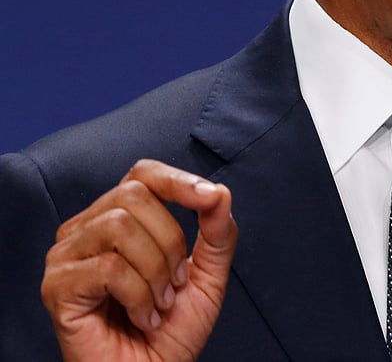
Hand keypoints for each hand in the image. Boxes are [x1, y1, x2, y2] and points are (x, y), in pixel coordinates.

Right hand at [41, 159, 238, 361]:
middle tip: (175, 285)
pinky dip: (139, 296)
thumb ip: (217, 232)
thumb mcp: (208, 275)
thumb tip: (220, 191)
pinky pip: (109, 267)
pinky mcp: (57, 286)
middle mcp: (86, 230)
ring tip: (158, 304)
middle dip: (170, 242)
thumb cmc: (171, 330)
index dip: (177, 180)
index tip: (210, 199)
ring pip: (119, 227)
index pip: (142, 175)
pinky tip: (142, 318)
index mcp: (118, 219)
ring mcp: (66, 256)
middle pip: (134, 195)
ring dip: (155, 272)